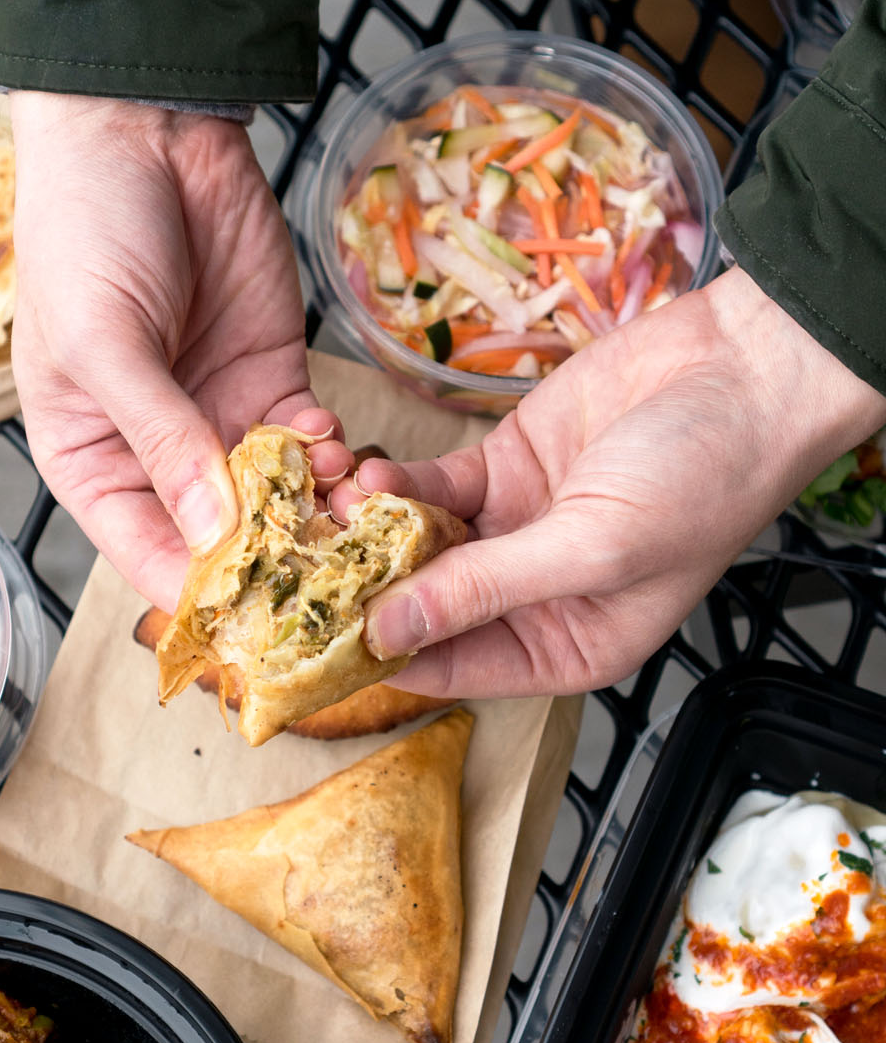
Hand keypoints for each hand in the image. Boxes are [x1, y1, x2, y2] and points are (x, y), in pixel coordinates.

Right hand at [7, 92, 350, 611]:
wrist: (146, 131)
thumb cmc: (88, 234)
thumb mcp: (106, 343)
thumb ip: (163, 438)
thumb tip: (215, 531)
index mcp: (95, 463)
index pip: (148, 555)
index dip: (203, 598)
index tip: (259, 634)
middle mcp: (161, 457)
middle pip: (225, 539)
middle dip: (278, 561)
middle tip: (333, 580)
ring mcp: (222, 420)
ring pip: (280, 498)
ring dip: (318, 512)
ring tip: (352, 514)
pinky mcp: (275, 380)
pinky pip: (311, 443)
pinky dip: (333, 457)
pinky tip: (347, 453)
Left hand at [330, 268, 885, 698]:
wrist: (744, 371)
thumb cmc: (701, 479)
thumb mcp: (593, 549)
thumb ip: (486, 589)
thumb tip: (390, 632)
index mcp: (566, 645)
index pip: (454, 671)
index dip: (386, 661)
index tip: (312, 645)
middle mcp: (532, 598)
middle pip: (426, 609)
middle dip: (365, 591)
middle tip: (299, 573)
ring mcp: (513, 530)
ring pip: (417, 546)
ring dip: (371, 533)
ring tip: (328, 513)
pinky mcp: (502, 469)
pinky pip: (430, 488)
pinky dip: (396, 483)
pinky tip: (366, 474)